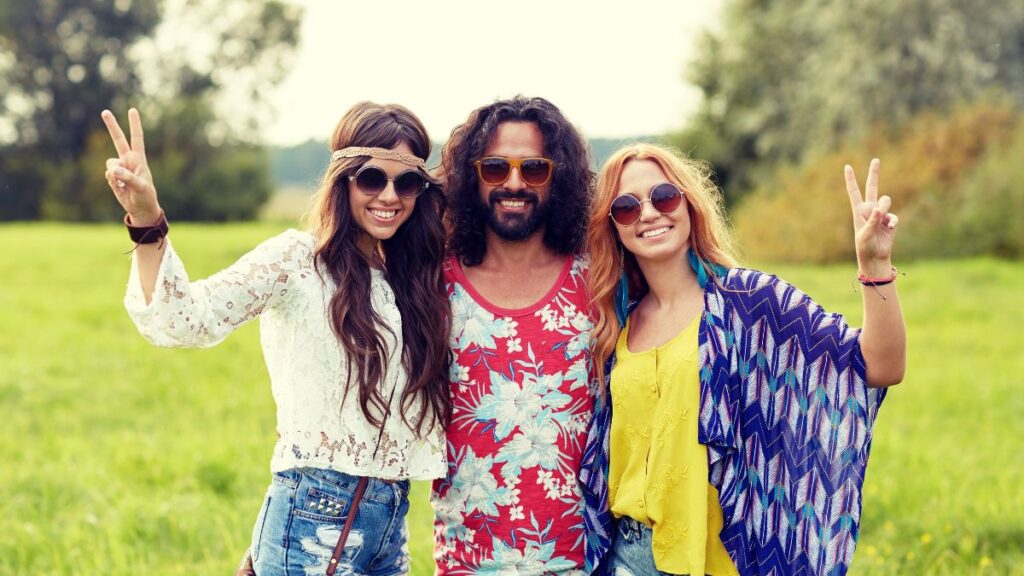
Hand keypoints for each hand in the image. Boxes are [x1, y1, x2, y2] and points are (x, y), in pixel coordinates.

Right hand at [101, 108, 161, 225]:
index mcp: (138, 159)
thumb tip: (113, 169)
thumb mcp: (140, 187)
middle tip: (104, 111)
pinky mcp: (112, 177)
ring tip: (125, 185)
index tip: (132, 110)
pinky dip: (112, 182)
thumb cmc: (145, 196)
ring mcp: (119, 168)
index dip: (134, 124)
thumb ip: (127, 177)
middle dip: (112, 126)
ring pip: (109, 163)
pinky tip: (121, 189)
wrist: (140, 208)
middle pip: (118, 140)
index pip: (136, 138)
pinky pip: (107, 175)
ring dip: (114, 173)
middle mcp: (128, 160)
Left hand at [844, 159, 897, 274]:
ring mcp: (881, 213)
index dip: (851, 179)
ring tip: (881, 221)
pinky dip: (892, 221)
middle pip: (872, 187)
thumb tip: (879, 209)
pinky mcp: (890, 220)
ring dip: (884, 209)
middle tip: (876, 160)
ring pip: (886, 200)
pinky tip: (890, 228)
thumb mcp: (864, 234)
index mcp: (859, 210)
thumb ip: (871, 221)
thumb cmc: (865, 246)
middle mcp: (870, 209)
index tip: (847, 166)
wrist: (875, 256)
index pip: (854, 192)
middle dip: (874, 173)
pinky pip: (893, 215)